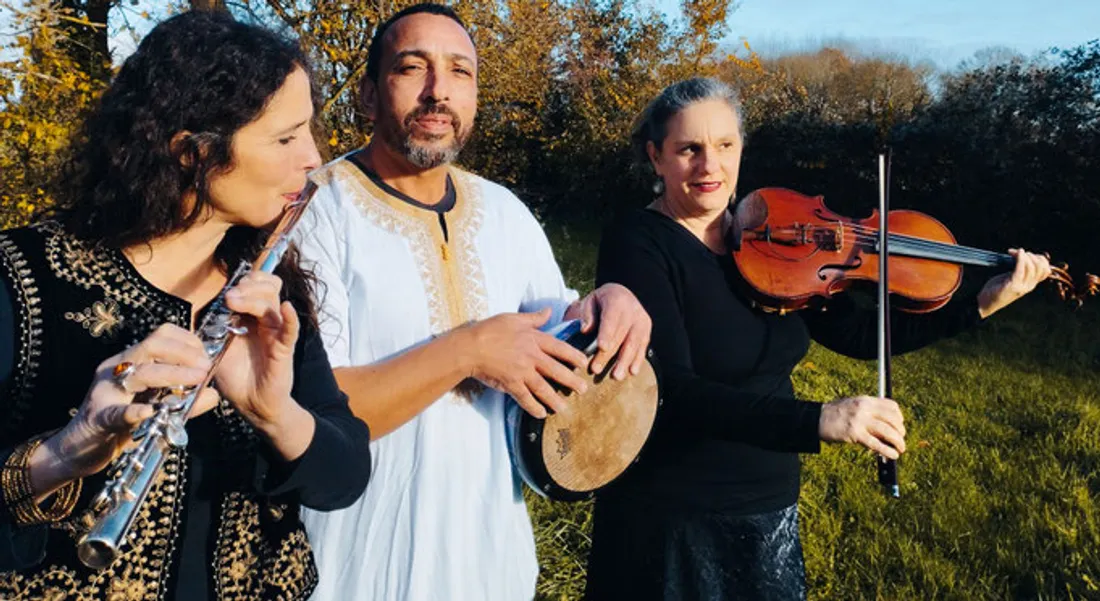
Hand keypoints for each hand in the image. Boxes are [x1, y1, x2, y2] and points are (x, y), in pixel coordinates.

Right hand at [42, 324, 216, 483]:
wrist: (81, 449)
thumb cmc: (122, 424)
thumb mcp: (158, 409)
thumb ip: (185, 401)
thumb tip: (214, 394)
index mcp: (131, 362)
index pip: (161, 336)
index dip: (189, 341)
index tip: (208, 356)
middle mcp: (117, 369)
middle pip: (152, 345)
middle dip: (185, 353)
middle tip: (206, 368)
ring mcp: (106, 391)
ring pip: (140, 373)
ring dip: (173, 374)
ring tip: (198, 379)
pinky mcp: (98, 418)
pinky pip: (117, 412)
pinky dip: (135, 411)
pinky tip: (150, 412)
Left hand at [216, 271, 301, 429]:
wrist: (249, 402)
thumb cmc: (234, 375)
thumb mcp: (215, 346)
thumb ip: (211, 325)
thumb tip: (200, 305)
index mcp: (252, 316)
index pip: (257, 285)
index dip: (246, 280)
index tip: (228, 288)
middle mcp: (266, 320)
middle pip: (267, 288)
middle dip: (248, 286)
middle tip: (230, 296)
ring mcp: (276, 333)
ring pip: (272, 303)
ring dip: (255, 297)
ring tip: (235, 301)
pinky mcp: (284, 349)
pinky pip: (290, 330)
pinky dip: (291, 318)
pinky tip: (287, 309)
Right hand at [464, 308, 589, 417]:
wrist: (469, 347)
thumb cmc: (489, 330)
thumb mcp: (513, 318)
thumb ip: (534, 318)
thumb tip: (549, 311)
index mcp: (534, 339)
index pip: (560, 348)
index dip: (574, 356)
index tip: (584, 363)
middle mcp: (531, 356)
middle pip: (556, 371)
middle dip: (572, 382)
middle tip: (583, 390)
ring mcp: (521, 372)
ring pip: (544, 388)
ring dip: (555, 399)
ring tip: (565, 408)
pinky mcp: (510, 384)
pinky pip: (525, 398)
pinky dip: (534, 407)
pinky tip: (541, 414)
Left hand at [564, 283, 651, 379]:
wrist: (622, 295)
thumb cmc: (601, 302)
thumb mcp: (590, 302)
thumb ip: (587, 315)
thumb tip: (585, 330)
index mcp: (617, 301)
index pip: (611, 319)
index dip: (607, 333)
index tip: (601, 347)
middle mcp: (633, 311)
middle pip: (621, 335)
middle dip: (608, 354)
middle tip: (596, 369)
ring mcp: (642, 321)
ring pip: (633, 344)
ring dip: (624, 361)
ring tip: (616, 376)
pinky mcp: (647, 331)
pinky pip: (642, 347)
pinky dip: (637, 360)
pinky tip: (632, 372)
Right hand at [818, 395, 906, 459]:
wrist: (817, 419)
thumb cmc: (836, 414)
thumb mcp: (854, 406)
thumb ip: (869, 412)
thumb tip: (887, 427)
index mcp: (866, 400)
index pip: (891, 406)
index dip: (900, 417)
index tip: (900, 426)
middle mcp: (865, 408)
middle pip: (893, 419)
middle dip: (901, 431)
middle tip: (901, 439)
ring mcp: (860, 420)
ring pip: (888, 432)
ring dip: (898, 442)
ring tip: (900, 449)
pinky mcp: (855, 433)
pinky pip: (876, 444)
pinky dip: (887, 451)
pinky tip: (893, 455)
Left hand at [977, 248, 1051, 317]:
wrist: (985, 303)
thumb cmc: (996, 289)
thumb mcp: (1010, 278)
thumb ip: (1018, 270)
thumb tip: (1021, 255)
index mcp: (1030, 284)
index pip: (1046, 270)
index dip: (1040, 259)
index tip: (1027, 253)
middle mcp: (1029, 286)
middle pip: (1041, 267)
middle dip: (1032, 256)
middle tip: (1020, 252)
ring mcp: (1022, 286)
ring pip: (1032, 267)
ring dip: (1024, 256)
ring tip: (1014, 252)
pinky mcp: (1013, 285)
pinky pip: (1020, 269)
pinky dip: (1019, 258)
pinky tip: (1014, 253)